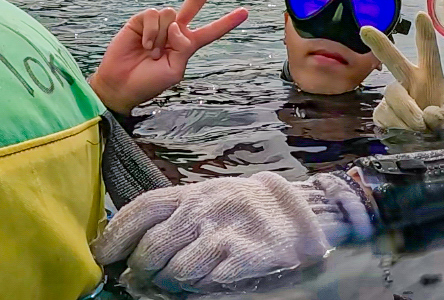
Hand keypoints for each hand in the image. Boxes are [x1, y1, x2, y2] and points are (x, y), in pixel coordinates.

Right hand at [89, 0, 248, 114]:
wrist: (121, 84)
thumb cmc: (149, 82)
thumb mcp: (174, 70)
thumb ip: (183, 48)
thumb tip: (178, 26)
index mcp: (188, 44)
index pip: (212, 31)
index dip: (227, 22)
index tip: (245, 12)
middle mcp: (175, 30)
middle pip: (195, 3)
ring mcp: (159, 24)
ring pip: (171, 13)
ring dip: (161, 36)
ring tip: (151, 52)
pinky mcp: (141, 20)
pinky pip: (153, 14)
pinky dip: (151, 31)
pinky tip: (144, 44)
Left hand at [91, 171, 372, 292]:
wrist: (304, 214)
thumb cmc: (246, 212)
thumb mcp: (210, 200)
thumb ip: (174, 215)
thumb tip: (127, 248)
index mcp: (194, 193)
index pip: (143, 208)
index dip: (116, 235)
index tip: (105, 257)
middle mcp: (206, 208)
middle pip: (152, 246)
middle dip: (142, 271)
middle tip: (144, 281)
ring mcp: (226, 231)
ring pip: (175, 270)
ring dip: (173, 283)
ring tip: (183, 280)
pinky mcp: (245, 254)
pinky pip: (207, 281)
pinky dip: (203, 286)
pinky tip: (212, 278)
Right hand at [362, 12, 443, 130]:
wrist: (431, 145)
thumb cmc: (441, 125)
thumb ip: (442, 118)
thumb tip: (429, 115)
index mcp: (431, 76)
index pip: (429, 53)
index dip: (425, 35)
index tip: (421, 16)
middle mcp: (410, 81)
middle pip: (395, 61)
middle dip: (381, 44)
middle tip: (366, 30)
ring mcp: (393, 96)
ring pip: (394, 96)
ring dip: (409, 114)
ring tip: (422, 127)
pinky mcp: (382, 113)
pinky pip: (386, 117)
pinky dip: (399, 127)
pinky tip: (407, 132)